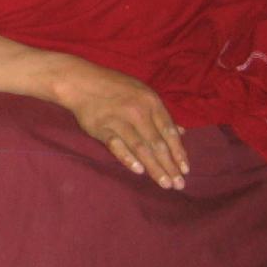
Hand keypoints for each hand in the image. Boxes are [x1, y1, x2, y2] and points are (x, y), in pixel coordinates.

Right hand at [52, 58, 188, 188]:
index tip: (185, 170)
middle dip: (170, 166)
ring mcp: (119, 120)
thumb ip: (160, 115)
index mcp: (151, 103)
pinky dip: (128, 158)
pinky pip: (116, 145)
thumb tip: (181, 132)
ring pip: (141, 148)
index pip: (169, 132)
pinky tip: (138, 171)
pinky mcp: (101, 127)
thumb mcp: (142, 94)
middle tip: (178, 185)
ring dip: (154, 168)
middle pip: (157, 144)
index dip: (179, 152)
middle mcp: (138, 112)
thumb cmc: (114, 87)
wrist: (81, 81)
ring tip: (165, 184)